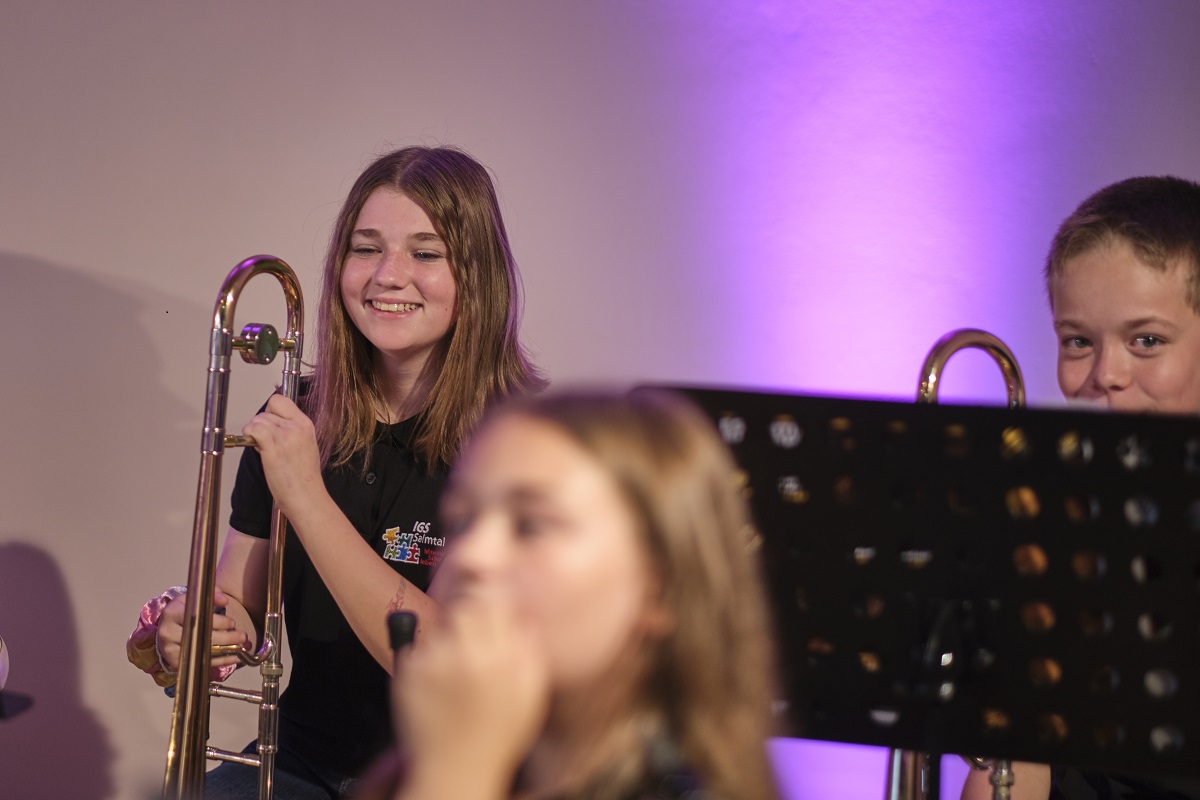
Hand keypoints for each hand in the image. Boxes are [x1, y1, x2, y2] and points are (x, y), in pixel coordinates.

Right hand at [157, 589, 251, 670]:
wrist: (166, 629)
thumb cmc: (182, 612)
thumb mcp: (194, 599)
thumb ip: (211, 595)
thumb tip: (225, 600)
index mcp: (172, 613)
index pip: (198, 618)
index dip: (217, 622)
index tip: (232, 623)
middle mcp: (168, 632)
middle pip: (201, 637)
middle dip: (226, 638)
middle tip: (243, 636)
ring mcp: (170, 649)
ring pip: (203, 651)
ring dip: (226, 650)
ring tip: (242, 646)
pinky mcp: (175, 663)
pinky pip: (202, 663)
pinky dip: (222, 661)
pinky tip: (235, 657)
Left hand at [241, 393, 323, 519]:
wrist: (306, 496)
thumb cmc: (303, 478)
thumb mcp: (305, 445)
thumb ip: (291, 430)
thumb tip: (269, 423)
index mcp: (306, 424)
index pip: (281, 400)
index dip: (271, 411)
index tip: (270, 424)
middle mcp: (297, 426)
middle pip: (266, 410)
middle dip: (262, 424)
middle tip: (267, 442)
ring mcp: (285, 435)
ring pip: (258, 419)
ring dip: (254, 432)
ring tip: (265, 449)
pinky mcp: (273, 446)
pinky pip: (253, 429)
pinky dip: (249, 436)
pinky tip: (257, 448)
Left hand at [394, 587, 548, 798]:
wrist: (456, 771)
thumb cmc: (498, 737)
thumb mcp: (532, 695)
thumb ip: (531, 650)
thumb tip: (525, 615)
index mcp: (499, 655)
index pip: (493, 598)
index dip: (493, 595)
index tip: (493, 600)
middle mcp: (464, 653)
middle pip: (464, 607)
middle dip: (470, 615)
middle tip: (475, 640)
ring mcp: (432, 662)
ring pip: (441, 628)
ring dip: (449, 639)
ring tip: (457, 673)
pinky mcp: (408, 673)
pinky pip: (418, 650)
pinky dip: (427, 660)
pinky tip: (440, 687)